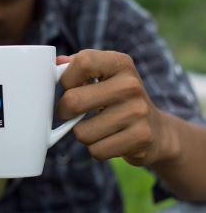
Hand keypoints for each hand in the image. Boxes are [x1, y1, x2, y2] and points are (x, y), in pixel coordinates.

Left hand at [57, 50, 175, 165]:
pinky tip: (109, 139)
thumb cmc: (118, 98)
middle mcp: (131, 85)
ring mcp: (138, 111)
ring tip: (96, 127)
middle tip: (72, 113)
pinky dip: (96, 148)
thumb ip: (78, 66)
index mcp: (120, 63)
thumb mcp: (103, 75)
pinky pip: (97, 150)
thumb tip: (55, 62)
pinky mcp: (141, 137)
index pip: (82, 62)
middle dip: (65, 111)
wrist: (157, 130)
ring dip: (82, 133)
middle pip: (73, 100)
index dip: (66, 78)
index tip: (69, 87)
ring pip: (82, 132)